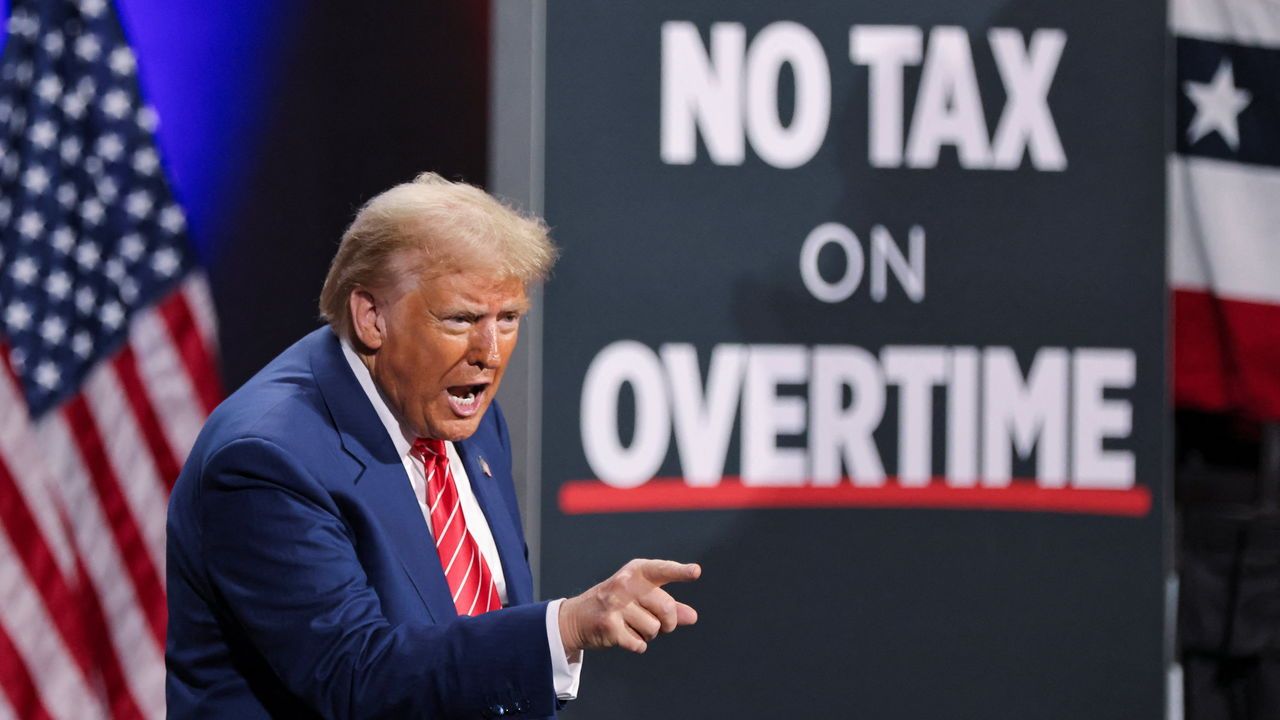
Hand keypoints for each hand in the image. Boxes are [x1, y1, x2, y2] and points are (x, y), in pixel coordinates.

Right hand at [558, 559, 699, 655]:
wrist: (577, 617)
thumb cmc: (617, 604)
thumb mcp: (642, 597)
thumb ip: (669, 605)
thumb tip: (693, 617)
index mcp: (636, 572)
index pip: (662, 570)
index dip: (680, 572)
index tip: (696, 571)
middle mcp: (625, 584)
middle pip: (667, 609)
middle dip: (668, 623)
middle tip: (658, 623)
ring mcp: (615, 605)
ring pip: (654, 629)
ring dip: (649, 634)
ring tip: (632, 626)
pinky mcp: (609, 626)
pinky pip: (640, 643)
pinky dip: (637, 644)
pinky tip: (624, 636)